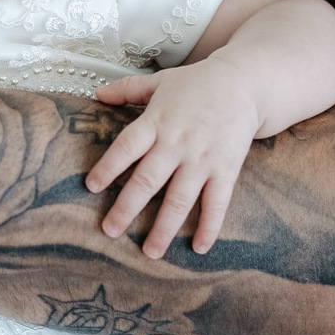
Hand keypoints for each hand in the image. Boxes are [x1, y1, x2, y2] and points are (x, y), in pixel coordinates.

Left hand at [85, 58, 259, 257]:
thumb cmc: (197, 83)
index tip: (90, 186)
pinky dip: (209, 227)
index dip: (108, 166)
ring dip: (164, 228)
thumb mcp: (160, 81)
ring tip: (149, 252)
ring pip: (180, 199)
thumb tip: (97, 94)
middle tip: (110, 231)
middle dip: (127, 208)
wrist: (244, 83)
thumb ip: (127, 89)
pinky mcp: (226, 170)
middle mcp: (177, 143)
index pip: (126, 147)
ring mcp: (202, 159)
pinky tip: (199, 248)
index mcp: (156, 121)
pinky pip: (217, 203)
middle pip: (148, 180)